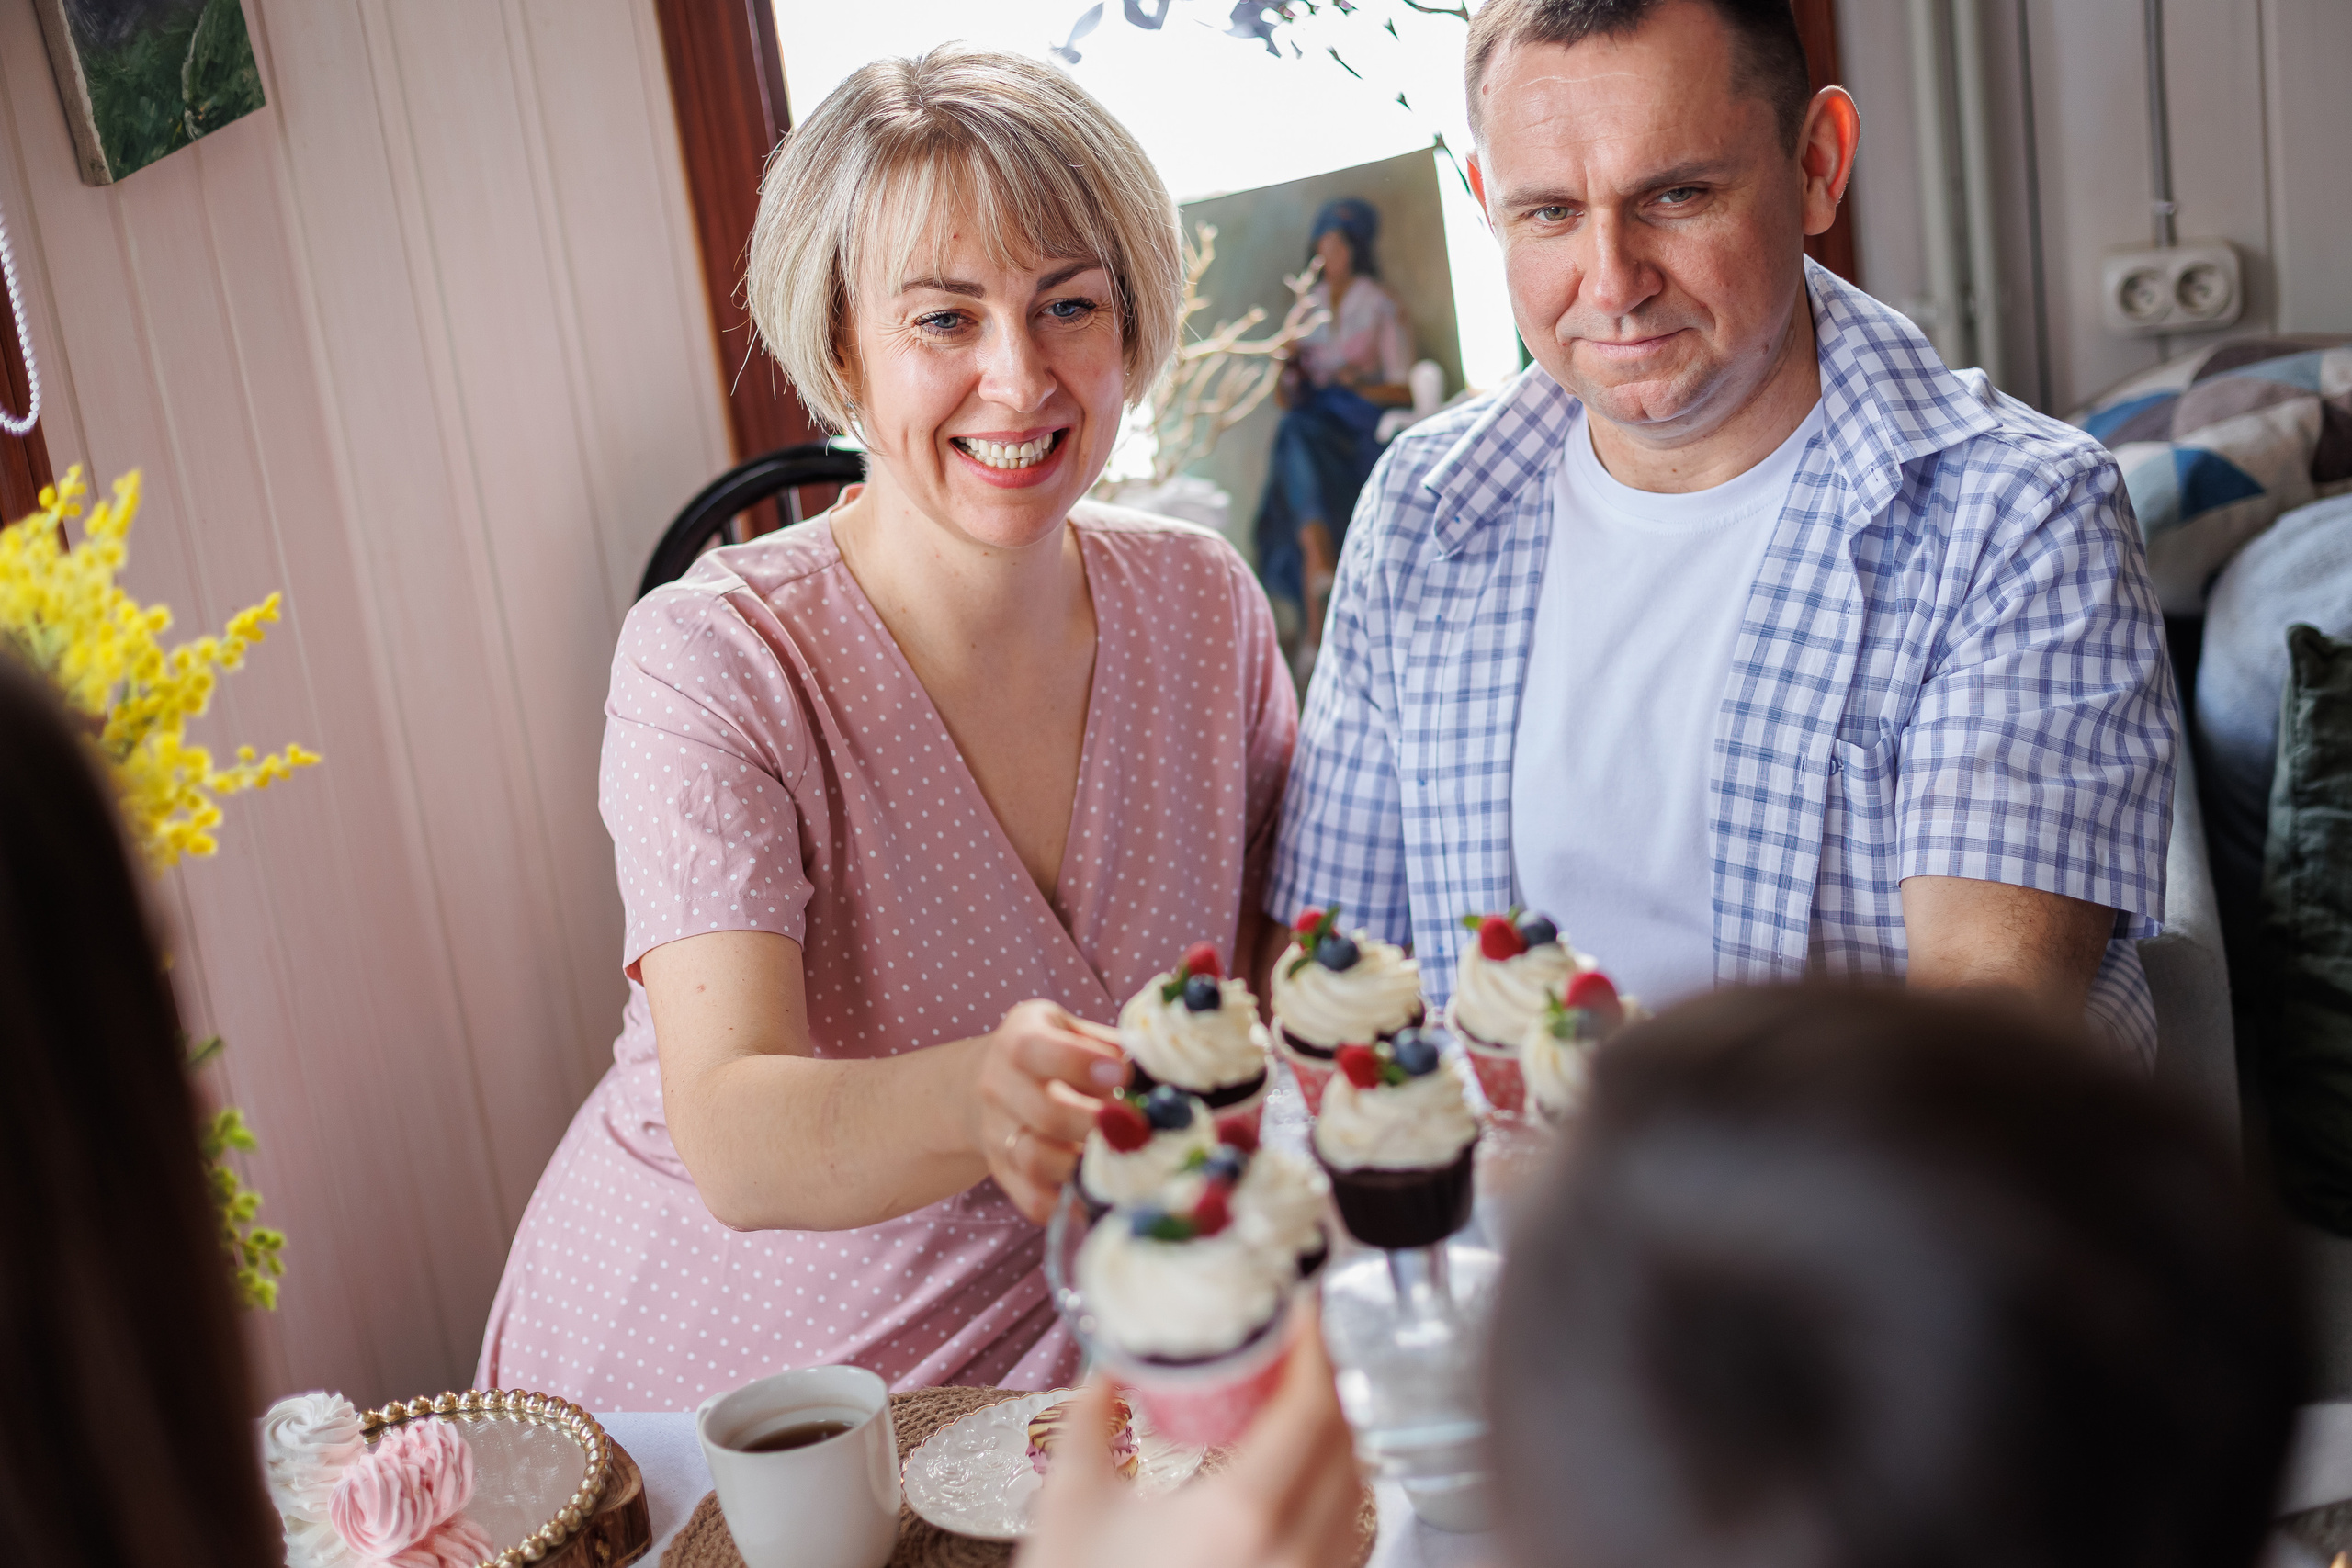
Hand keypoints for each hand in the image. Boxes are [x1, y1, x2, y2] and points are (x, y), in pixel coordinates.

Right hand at [972, 1000, 1126, 1221]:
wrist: (989, 1083)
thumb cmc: (1049, 1053)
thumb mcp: (1070, 1030)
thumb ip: (1107, 1046)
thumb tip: (1155, 1073)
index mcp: (1018, 1040)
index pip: (1034, 1050)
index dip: (1079, 1063)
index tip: (1122, 1075)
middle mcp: (998, 1087)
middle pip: (1044, 1113)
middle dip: (1096, 1124)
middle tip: (1136, 1128)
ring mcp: (996, 1135)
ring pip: (1036, 1160)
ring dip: (1085, 1165)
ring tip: (1122, 1160)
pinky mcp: (1004, 1174)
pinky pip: (1033, 1201)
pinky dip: (1069, 1206)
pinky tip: (1100, 1196)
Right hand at [1025, 1317, 1364, 1567]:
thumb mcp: (1071, 1507)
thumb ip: (1092, 1419)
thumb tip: (1111, 1364)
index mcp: (1242, 1515)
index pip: (1312, 1408)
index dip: (1317, 1346)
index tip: (1303, 1307)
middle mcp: (1294, 1555)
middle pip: (1344, 1443)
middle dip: (1325, 1382)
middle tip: (1293, 1345)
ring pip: (1355, 1494)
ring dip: (1335, 1438)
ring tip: (1293, 1404)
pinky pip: (1345, 1541)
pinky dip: (1333, 1493)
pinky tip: (1294, 1479)